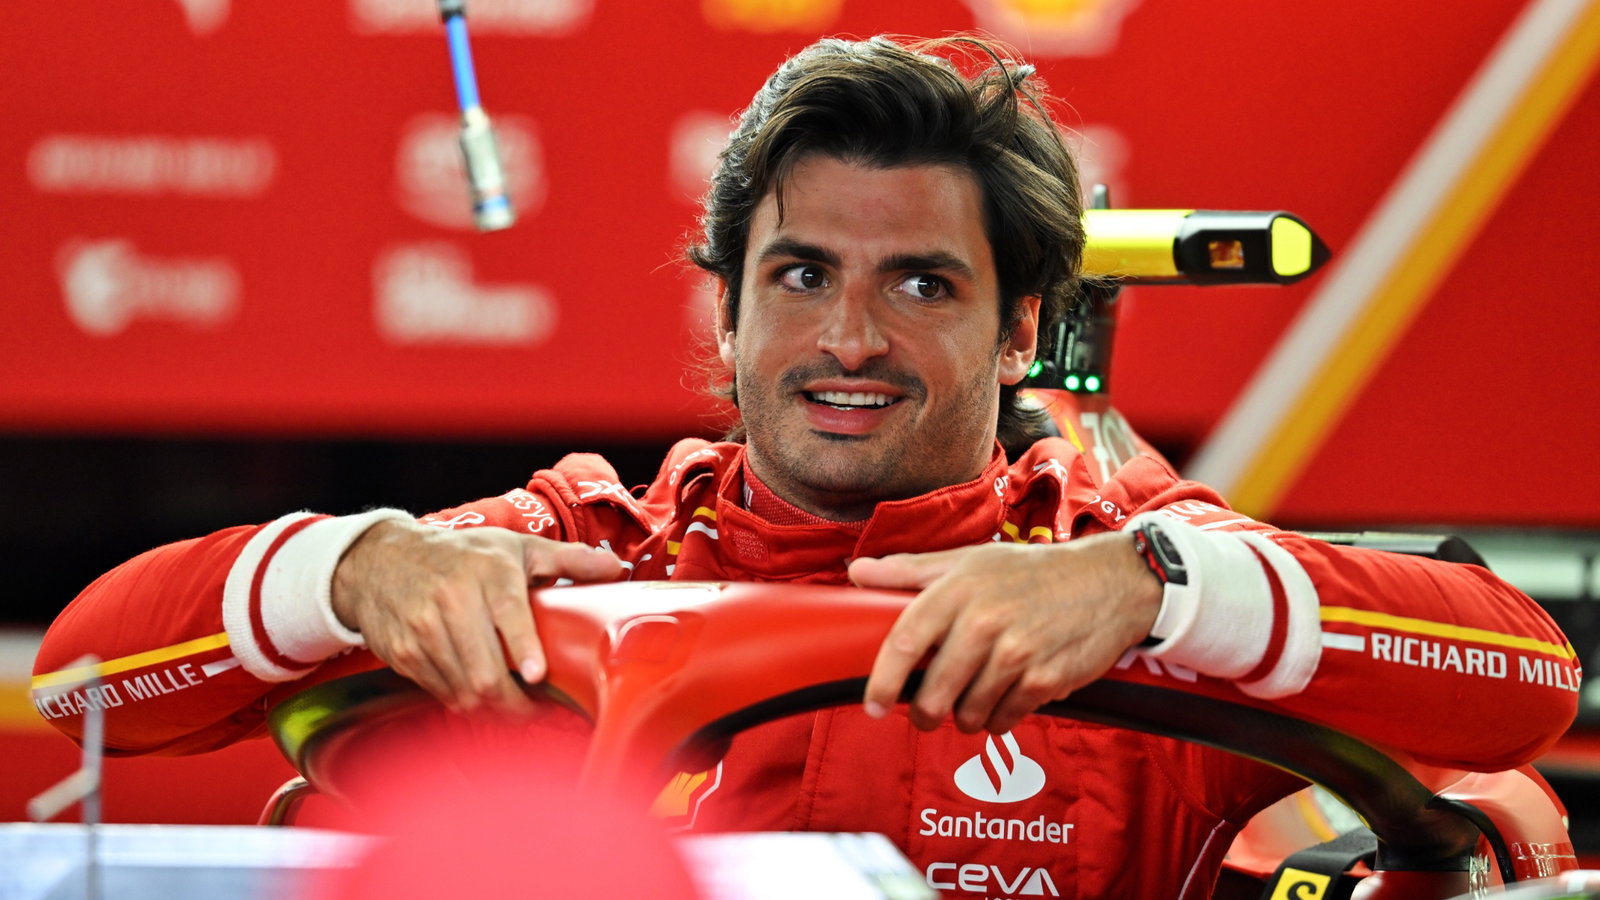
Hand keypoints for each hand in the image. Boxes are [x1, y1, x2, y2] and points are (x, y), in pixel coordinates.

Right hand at [331, 519, 621, 713]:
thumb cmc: (461, 554)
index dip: (522, 646)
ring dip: (494, 710)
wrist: (380, 560)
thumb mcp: (514, 546)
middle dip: (516, 703)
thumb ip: (568, 559)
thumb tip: (616, 566)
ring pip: (462, 691)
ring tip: (517, 709)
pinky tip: (483, 698)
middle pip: (483, 671)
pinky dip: (466, 703)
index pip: (506, 612)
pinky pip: (441, 694)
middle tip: (542, 711)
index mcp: (488, 572)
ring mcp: (423, 631)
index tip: (538, 674)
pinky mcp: (403, 655)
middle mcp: (452, 601)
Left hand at [850, 533, 1160, 733]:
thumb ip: (909, 570)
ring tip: (973, 698)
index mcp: (958, 589)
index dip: (882, 682)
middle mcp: (984, 622)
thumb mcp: (970, 560)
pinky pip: (1002, 720)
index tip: (872, 706)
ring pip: (967, 714)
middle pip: (934, 693)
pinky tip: (1005, 697)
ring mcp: (1016, 654)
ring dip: (964, 717)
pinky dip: (997, 718)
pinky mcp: (1044, 681)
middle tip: (927, 712)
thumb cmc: (1031, 571)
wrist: (1109, 583)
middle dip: (924, 713)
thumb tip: (856, 572)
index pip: (903, 643)